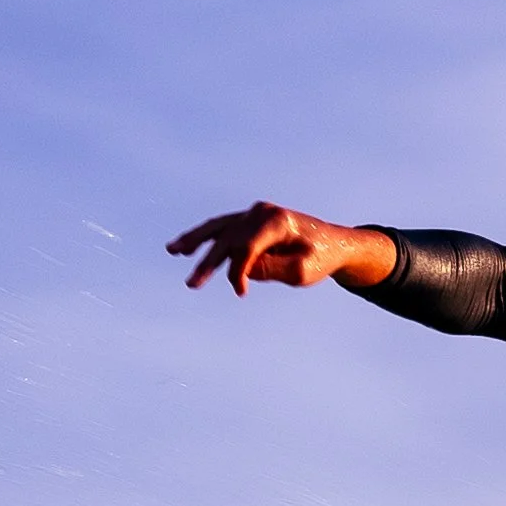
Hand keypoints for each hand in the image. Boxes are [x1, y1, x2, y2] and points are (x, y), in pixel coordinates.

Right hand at [166, 204, 395, 296]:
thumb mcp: (302, 272)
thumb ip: (273, 269)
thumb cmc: (320, 258)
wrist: (332, 243)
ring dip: (195, 240)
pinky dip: (205, 237)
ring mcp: (254, 213)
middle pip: (229, 238)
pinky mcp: (250, 219)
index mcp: (277, 222)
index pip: (247, 247)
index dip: (238, 270)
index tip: (241, 292)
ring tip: (172, 250)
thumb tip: (244, 269)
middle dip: (208, 262)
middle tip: (191, 284)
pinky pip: (223, 228)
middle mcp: (262, 212)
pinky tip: (185, 247)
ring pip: (219, 227)